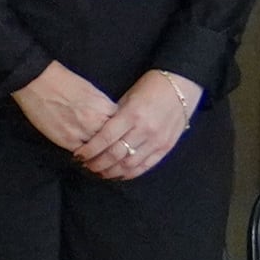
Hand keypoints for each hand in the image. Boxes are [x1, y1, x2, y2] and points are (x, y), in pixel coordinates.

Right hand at [10, 61, 120, 160]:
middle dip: (111, 146)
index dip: (119, 132)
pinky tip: (84, 156)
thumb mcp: (91, 90)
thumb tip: (107, 118)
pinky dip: (84, 156)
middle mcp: (96, 121)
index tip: (117, 135)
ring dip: (99, 154)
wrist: (38, 82)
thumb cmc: (63, 81)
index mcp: (104, 106)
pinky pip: (82, 154)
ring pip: (98, 151)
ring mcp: (82, 132)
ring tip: (97, 157)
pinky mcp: (67, 140)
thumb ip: (102, 106)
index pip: (121, 126)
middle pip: (112, 141)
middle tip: (110, 151)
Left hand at [78, 69, 203, 180]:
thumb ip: (114, 117)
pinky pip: (146, 166)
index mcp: (132, 114)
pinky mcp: (166, 147)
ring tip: (98, 172)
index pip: (105, 138)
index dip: (89, 150)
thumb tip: (95, 134)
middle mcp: (145, 130)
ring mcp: (157, 140)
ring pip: (129, 164)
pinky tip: (118, 174)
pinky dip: (130, 173)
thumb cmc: (150, 87)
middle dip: (97, 164)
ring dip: (111, 171)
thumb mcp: (128, 97)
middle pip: (115, 155)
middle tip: (85, 166)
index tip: (78, 156)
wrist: (181, 85)